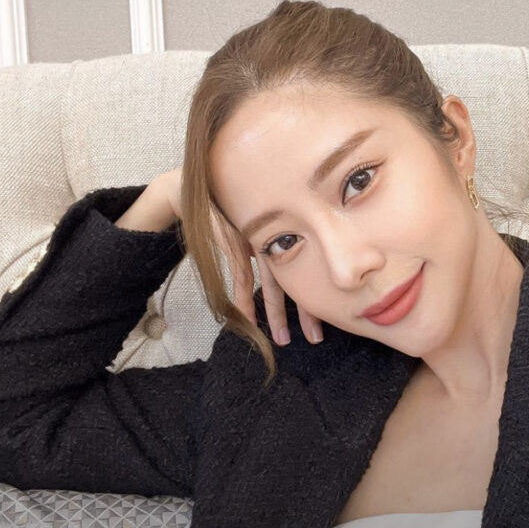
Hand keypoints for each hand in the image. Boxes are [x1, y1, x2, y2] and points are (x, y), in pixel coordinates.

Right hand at [157, 167, 322, 345]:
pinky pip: (243, 278)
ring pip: (273, 284)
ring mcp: (258, 242)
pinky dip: (245, 300)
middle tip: (316, 338)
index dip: (317, 296)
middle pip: (298, 280)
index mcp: (291, 235)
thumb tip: (288, 270)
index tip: (326, 320)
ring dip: (275, 314)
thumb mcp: (259, 226)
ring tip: (283, 339)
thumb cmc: (234, 207)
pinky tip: (247, 320)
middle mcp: (279, 240)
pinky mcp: (237, 244)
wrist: (202, 188)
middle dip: (306, 311)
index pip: (311, 270)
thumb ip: (272, 246)